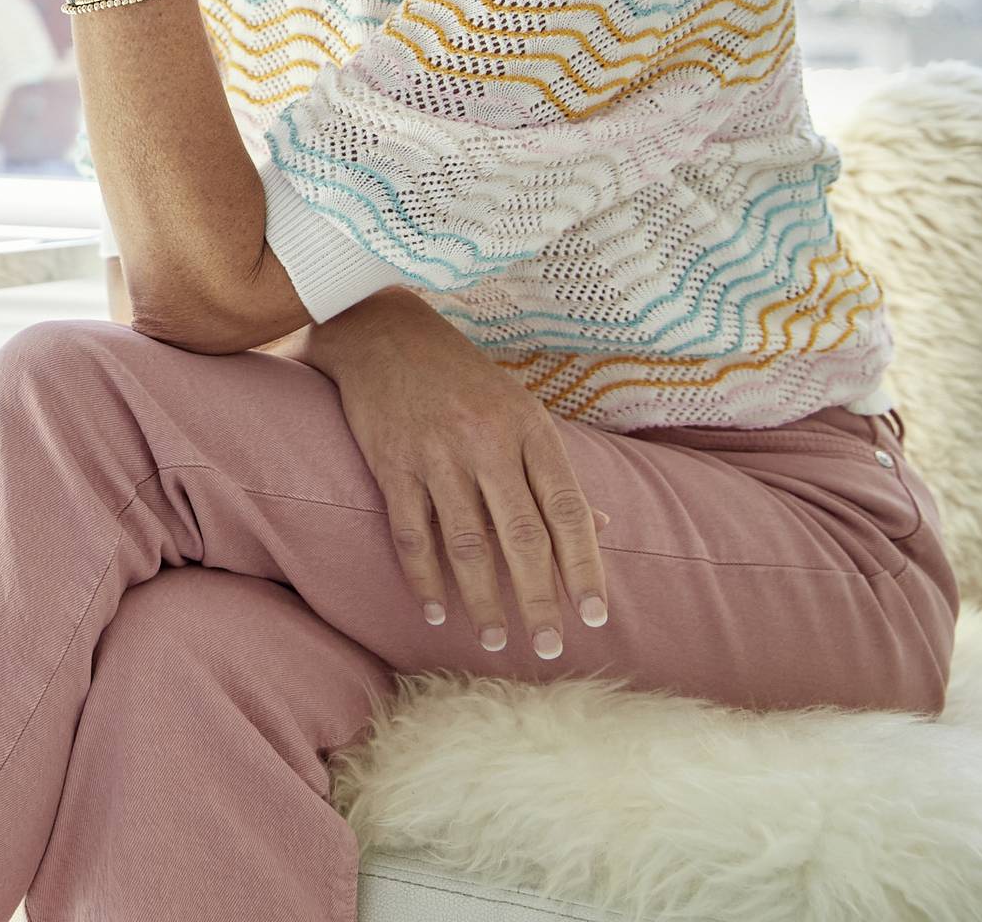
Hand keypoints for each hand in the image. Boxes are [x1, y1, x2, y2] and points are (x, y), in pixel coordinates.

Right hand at [298, 291, 612, 659]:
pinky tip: (437, 610)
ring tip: (496, 641)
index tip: (596, 616)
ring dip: (483, 600)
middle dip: (539, 599)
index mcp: (529, 429)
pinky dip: (424, 578)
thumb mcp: (521, 409)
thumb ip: (554, 471)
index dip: (585, 566)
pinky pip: (411, 533)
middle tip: (548, 648)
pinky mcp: (392, 463)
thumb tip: (599, 528)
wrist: (382, 332)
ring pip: (467, 544)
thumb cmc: (462, 377)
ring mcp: (436, 454)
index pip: (567, 511)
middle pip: (521, 536)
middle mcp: (486, 442)